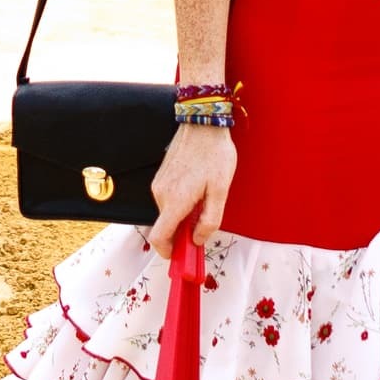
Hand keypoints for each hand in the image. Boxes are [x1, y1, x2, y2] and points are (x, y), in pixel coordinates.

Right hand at [148, 123, 233, 261]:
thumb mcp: (221, 190)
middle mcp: (161, 194)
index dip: (168, 252)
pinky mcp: (160, 177)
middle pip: (165, 226)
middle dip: (182, 232)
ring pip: (167, 213)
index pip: (159, 237)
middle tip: (204, 224)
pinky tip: (196, 189)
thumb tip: (197, 239)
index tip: (181, 256)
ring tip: (204, 199)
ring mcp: (158, 184)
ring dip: (182, 215)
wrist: (203, 123)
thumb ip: (210, 220)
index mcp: (175, 200)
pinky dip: (179, 204)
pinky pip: (167, 200)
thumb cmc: (215, 154)